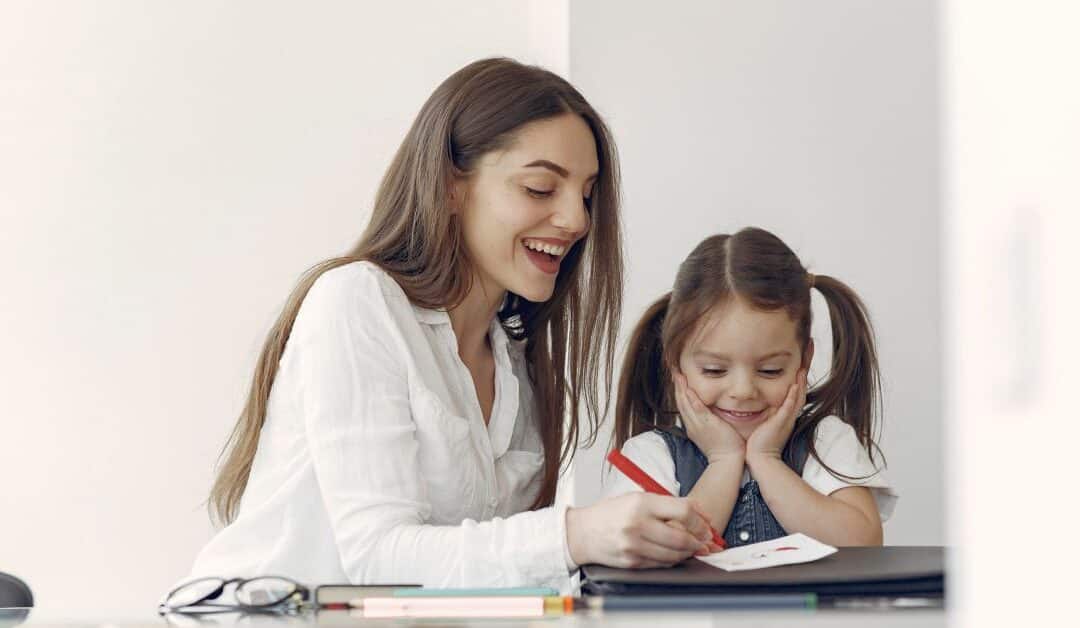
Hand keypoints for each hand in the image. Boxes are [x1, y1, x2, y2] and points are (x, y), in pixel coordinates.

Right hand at [565, 492, 711, 567]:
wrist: (583, 532)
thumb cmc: (611, 513)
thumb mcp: (638, 498)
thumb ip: (668, 503)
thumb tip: (700, 511)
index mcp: (641, 503)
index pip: (682, 512)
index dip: (700, 521)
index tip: (706, 526)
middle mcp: (637, 524)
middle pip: (681, 537)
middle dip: (698, 542)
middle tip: (704, 542)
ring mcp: (634, 546)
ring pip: (674, 554)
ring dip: (687, 553)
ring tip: (690, 547)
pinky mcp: (632, 562)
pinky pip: (661, 564)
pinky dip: (672, 560)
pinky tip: (673, 554)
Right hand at [673, 371, 744, 461]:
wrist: (727, 461)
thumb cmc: (725, 448)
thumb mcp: (713, 432)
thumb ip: (710, 421)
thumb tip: (713, 413)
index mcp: (693, 426)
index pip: (683, 406)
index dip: (680, 392)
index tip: (678, 380)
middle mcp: (692, 424)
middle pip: (681, 402)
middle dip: (677, 387)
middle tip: (674, 372)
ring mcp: (698, 424)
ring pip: (685, 404)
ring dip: (681, 389)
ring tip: (678, 376)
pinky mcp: (707, 424)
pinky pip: (697, 409)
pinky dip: (692, 399)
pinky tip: (688, 389)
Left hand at [746, 369, 807, 460]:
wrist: (760, 459)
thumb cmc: (760, 444)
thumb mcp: (766, 424)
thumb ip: (767, 414)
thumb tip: (764, 404)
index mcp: (786, 416)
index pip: (795, 396)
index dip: (799, 382)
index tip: (801, 367)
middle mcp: (789, 417)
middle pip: (801, 394)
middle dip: (804, 379)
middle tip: (807, 365)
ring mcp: (786, 420)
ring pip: (797, 399)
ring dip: (801, 384)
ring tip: (803, 369)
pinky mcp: (780, 423)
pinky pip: (789, 408)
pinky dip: (792, 397)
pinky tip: (795, 386)